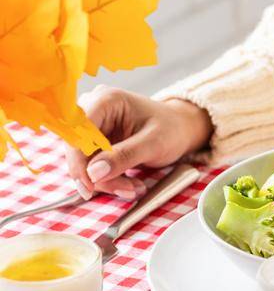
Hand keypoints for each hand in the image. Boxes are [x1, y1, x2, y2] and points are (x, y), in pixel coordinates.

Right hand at [66, 88, 212, 199]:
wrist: (180, 131)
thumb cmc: (171, 129)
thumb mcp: (154, 143)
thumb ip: (124, 156)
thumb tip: (92, 173)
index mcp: (106, 100)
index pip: (78, 131)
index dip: (78, 160)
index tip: (90, 186)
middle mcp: (93, 109)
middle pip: (77, 150)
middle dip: (97, 175)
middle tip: (127, 190)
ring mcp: (92, 126)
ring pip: (83, 162)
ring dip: (105, 181)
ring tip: (134, 188)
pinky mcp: (95, 142)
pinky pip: (90, 167)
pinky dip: (108, 180)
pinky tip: (129, 184)